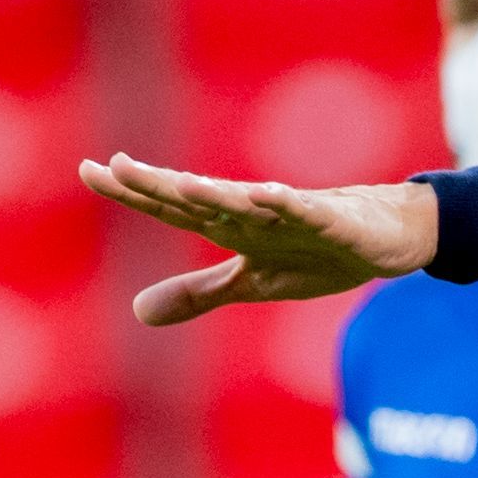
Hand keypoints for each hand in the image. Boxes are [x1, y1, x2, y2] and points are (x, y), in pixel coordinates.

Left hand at [76, 158, 436, 326]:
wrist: (387, 238)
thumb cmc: (317, 253)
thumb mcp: (252, 281)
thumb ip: (197, 293)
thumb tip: (136, 313)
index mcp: (231, 227)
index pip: (172, 209)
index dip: (133, 192)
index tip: (89, 170)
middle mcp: (253, 213)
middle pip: (199, 199)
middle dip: (159, 185)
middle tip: (115, 165)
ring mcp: (293, 214)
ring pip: (249, 203)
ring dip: (216, 193)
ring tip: (181, 185)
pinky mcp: (332, 221)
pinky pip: (308, 212)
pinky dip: (289, 204)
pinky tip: (269, 194)